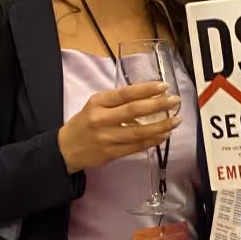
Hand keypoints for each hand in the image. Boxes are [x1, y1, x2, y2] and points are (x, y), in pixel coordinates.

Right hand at [58, 80, 180, 172]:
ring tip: (175, 121)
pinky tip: (163, 136)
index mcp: (97, 102)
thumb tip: (148, 97)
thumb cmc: (84, 124)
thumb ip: (116, 102)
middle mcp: (101, 119)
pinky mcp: (110, 154)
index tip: (164, 86)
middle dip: (158, 105)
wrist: (65, 149)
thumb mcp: (94, 106)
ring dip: (160, 126)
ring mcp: (106, 138)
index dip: (146, 89)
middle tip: (175, 101)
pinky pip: (136, 147)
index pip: (125, 93)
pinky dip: (152, 141)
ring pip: (138, 132)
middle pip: (134, 111)